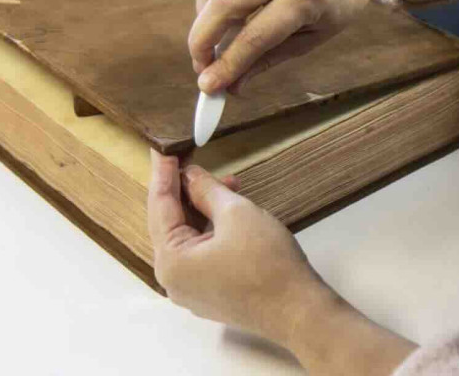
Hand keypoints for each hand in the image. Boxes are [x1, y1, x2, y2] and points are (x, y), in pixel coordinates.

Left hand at [147, 151, 416, 374]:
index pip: (160, 207)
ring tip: (224, 184)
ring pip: (187, 238)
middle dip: (185, 190)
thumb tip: (189, 176)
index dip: (163, 174)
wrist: (298, 309)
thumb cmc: (268, 262)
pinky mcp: (210, 293)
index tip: (164, 149)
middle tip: (191, 160)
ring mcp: (191, 290)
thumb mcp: (236, 212)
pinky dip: (209, 228)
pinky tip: (226, 210)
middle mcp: (173, 280)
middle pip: (170, 224)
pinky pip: (200, 253)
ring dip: (202, 209)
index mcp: (171, 261)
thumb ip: (206, 190)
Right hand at [188, 0, 430, 93]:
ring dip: (203, 14)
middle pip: (223, 3)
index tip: (208, 86)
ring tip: (215, 34)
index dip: (227, 65)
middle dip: (201, 39)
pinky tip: (227, 2)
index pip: (254, 37)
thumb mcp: (311, 38)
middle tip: (200, 63)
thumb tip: (229, 86)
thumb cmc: (334, 4)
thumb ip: (267, 60)